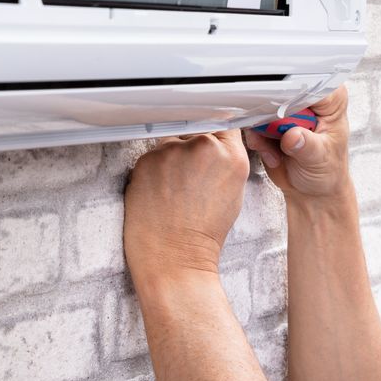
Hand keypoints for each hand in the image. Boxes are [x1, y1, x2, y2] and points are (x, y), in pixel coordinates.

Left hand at [123, 130, 249, 285]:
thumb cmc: (202, 234)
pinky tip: (159, 193)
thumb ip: (226, 161)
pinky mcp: (147, 160)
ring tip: (173, 191)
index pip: (224, 122)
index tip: (208, 142)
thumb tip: (215, 142)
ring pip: (171, 142)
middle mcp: (204, 148)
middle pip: (195, 130)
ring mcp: (173, 152)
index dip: (214, 133)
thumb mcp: (232, 193)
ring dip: (170, 159)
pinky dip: (153, 170)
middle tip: (188, 179)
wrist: (175, 258)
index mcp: (232, 157)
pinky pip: (151, 156)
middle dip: (190, 147)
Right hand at [243, 85, 351, 202]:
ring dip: (264, 131)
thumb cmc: (328, 172)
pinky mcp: (269, 123)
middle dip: (274, 116)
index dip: (294, 93)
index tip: (283, 110)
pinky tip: (273, 155)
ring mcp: (287, 111)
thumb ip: (307, 146)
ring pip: (262, 106)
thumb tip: (293, 136)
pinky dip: (258, 142)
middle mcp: (308, 101)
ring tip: (278, 152)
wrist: (312, 191)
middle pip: (281, 90)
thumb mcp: (321, 159)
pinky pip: (253, 124)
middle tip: (279, 134)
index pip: (310, 83)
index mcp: (329, 102)